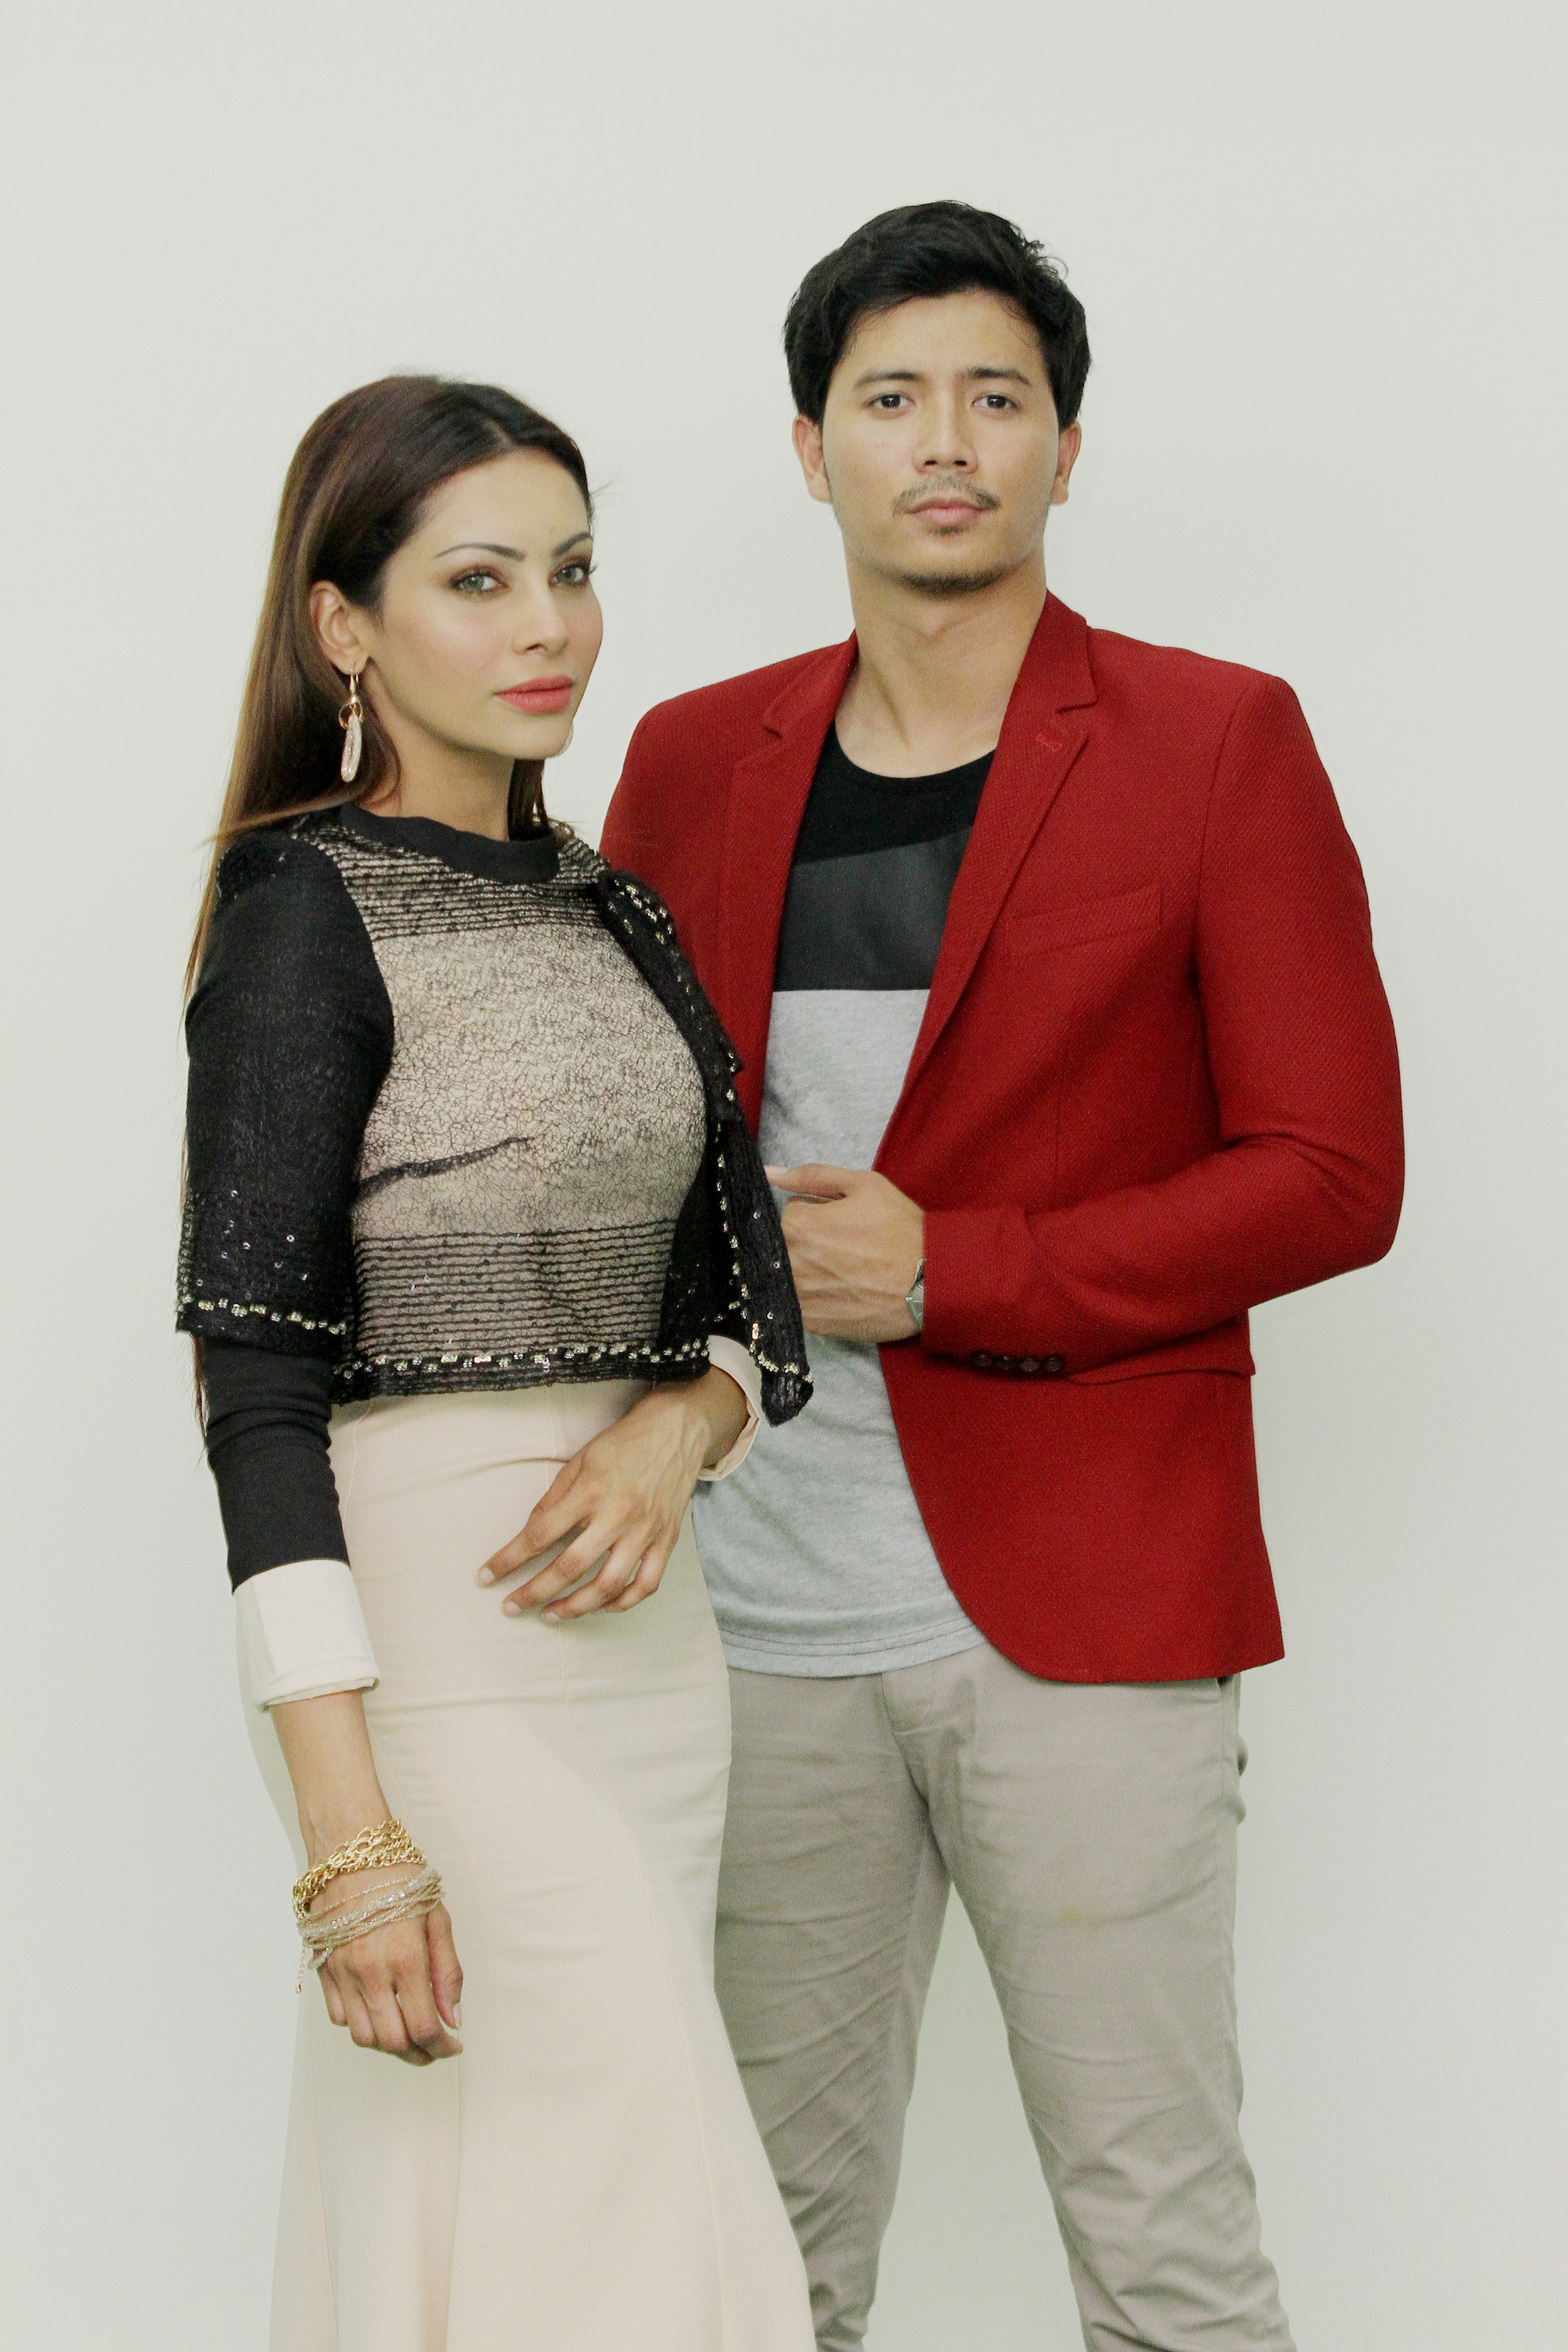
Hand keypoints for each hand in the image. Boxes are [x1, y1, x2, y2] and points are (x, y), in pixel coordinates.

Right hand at [313, 1867, 463, 2067]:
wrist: (349, 1850)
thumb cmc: (399, 1876)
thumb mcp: (437, 1916)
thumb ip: (447, 1971)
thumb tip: (453, 2018)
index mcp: (404, 1957)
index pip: (424, 2027)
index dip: (442, 2047)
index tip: (453, 2046)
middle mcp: (369, 1972)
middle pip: (393, 2042)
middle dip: (419, 2055)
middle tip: (434, 2047)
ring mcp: (342, 1973)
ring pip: (363, 2037)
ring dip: (389, 2044)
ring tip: (408, 2031)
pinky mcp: (323, 1970)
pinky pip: (340, 2017)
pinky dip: (362, 2024)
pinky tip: (380, 2010)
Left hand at [478, 1370, 747, 1621]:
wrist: (677, 1429)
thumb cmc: (624, 1442)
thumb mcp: (580, 1460)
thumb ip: (554, 1498)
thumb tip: (531, 1533)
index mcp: (590, 1491)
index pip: (540, 1535)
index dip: (509, 1559)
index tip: (486, 1575)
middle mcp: (618, 1515)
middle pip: (570, 1568)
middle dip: (534, 1592)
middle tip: (511, 1606)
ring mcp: (645, 1531)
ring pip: (609, 1586)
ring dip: (576, 1608)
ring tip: (551, 1614)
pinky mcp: (666, 1539)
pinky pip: (646, 1584)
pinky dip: (623, 1602)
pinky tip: (601, 1606)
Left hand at [768, 1164, 924, 1342]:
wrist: (931, 1282)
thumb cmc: (899, 1228)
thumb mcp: (863, 1185)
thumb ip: (812, 1176)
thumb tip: (770, 1173)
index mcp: (798, 1226)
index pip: (790, 1212)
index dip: (817, 1212)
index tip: (841, 1220)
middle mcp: (790, 1265)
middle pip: (787, 1245)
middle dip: (809, 1241)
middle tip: (846, 1246)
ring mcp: (800, 1297)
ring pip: (792, 1274)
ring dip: (811, 1269)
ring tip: (846, 1270)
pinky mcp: (813, 1323)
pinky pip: (803, 1301)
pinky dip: (818, 1294)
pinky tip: (845, 1291)